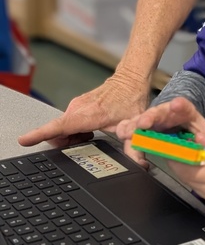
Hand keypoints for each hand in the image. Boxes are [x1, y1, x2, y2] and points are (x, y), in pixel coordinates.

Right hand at [18, 68, 151, 147]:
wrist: (130, 79)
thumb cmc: (131, 99)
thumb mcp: (134, 127)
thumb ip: (134, 147)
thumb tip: (140, 164)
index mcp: (88, 115)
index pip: (58, 127)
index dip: (40, 135)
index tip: (25, 140)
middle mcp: (78, 109)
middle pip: (58, 133)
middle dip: (66, 144)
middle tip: (86, 143)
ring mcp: (75, 106)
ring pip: (63, 129)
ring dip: (72, 138)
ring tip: (91, 136)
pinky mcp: (76, 105)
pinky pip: (67, 123)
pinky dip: (75, 131)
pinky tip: (89, 131)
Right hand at [115, 96, 204, 167]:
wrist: (177, 120)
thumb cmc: (188, 123)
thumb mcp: (201, 128)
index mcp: (182, 110)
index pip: (183, 106)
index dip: (180, 105)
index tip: (176, 105)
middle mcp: (163, 113)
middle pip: (155, 113)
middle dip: (148, 118)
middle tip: (143, 124)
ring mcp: (149, 120)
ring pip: (139, 121)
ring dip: (133, 127)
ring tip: (129, 133)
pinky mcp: (140, 128)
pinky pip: (129, 130)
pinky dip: (126, 133)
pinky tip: (125, 138)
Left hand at [117, 97, 204, 209]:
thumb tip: (197, 137)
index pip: (184, 167)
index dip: (174, 156)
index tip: (167, 146)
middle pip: (185, 177)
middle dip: (179, 163)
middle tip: (176, 148)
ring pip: (192, 184)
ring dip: (189, 171)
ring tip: (189, 156)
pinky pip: (202, 190)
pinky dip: (198, 178)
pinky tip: (203, 168)